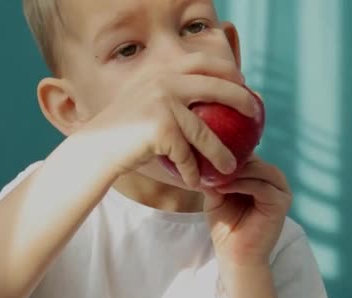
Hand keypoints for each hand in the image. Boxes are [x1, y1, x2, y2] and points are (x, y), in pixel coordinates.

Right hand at [75, 53, 258, 187]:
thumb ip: (171, 98)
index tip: (244, 86)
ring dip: (221, 153)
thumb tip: (207, 105)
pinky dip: (192, 171)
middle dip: (242, 101)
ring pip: (205, 132)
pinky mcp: (162, 128)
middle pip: (217, 88)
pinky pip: (186, 154)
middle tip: (256, 116)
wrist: (95, 150)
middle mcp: (164, 82)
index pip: (203, 62)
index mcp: (162, 72)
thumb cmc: (122, 133)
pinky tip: (196, 182)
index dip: (229, 71)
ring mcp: (163, 103)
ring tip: (230, 167)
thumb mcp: (146, 104)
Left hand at [202, 155, 291, 286]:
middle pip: (255, 160)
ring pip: (260, 170)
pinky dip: (241, 185)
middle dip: (231, 161)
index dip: (227, 152)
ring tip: (215, 177)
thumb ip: (213, 179)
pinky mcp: (281, 203)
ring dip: (236, 172)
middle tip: (209, 163)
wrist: (235, 255)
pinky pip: (262, 186)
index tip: (205, 153)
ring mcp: (280, 191)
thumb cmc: (226, 226)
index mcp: (260, 176)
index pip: (247, 155)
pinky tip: (223, 189)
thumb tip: (201, 160)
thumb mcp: (216, 197)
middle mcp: (273, 180)